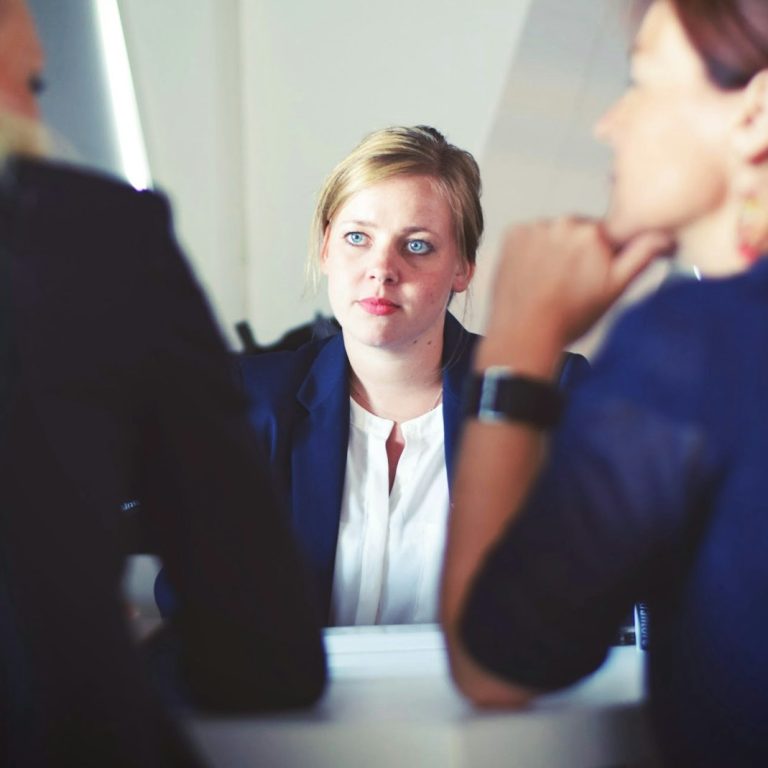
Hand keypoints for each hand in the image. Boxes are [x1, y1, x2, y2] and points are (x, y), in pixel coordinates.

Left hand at [484, 217, 671, 356]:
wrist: (524, 332)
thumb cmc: (570, 317)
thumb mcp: (615, 289)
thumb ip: (642, 255)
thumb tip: (665, 235)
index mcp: (594, 233)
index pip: (607, 234)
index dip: (602, 255)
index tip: (592, 273)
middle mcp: (564, 223)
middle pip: (578, 231)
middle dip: (577, 251)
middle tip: (569, 283)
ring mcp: (535, 228)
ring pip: (553, 233)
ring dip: (553, 249)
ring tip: (549, 281)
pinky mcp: (513, 234)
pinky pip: (528, 235)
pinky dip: (530, 250)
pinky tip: (532, 274)